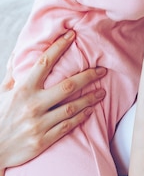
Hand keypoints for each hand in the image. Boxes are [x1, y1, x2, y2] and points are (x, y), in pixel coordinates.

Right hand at [0, 30, 106, 168]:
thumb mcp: (1, 94)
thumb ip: (11, 75)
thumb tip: (15, 54)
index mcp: (22, 89)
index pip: (44, 63)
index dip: (59, 47)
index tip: (72, 36)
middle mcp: (32, 105)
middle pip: (68, 85)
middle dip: (88, 76)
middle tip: (102, 71)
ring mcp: (39, 123)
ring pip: (72, 107)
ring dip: (90, 98)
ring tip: (102, 92)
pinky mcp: (43, 140)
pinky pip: (68, 126)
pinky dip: (81, 117)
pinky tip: (90, 110)